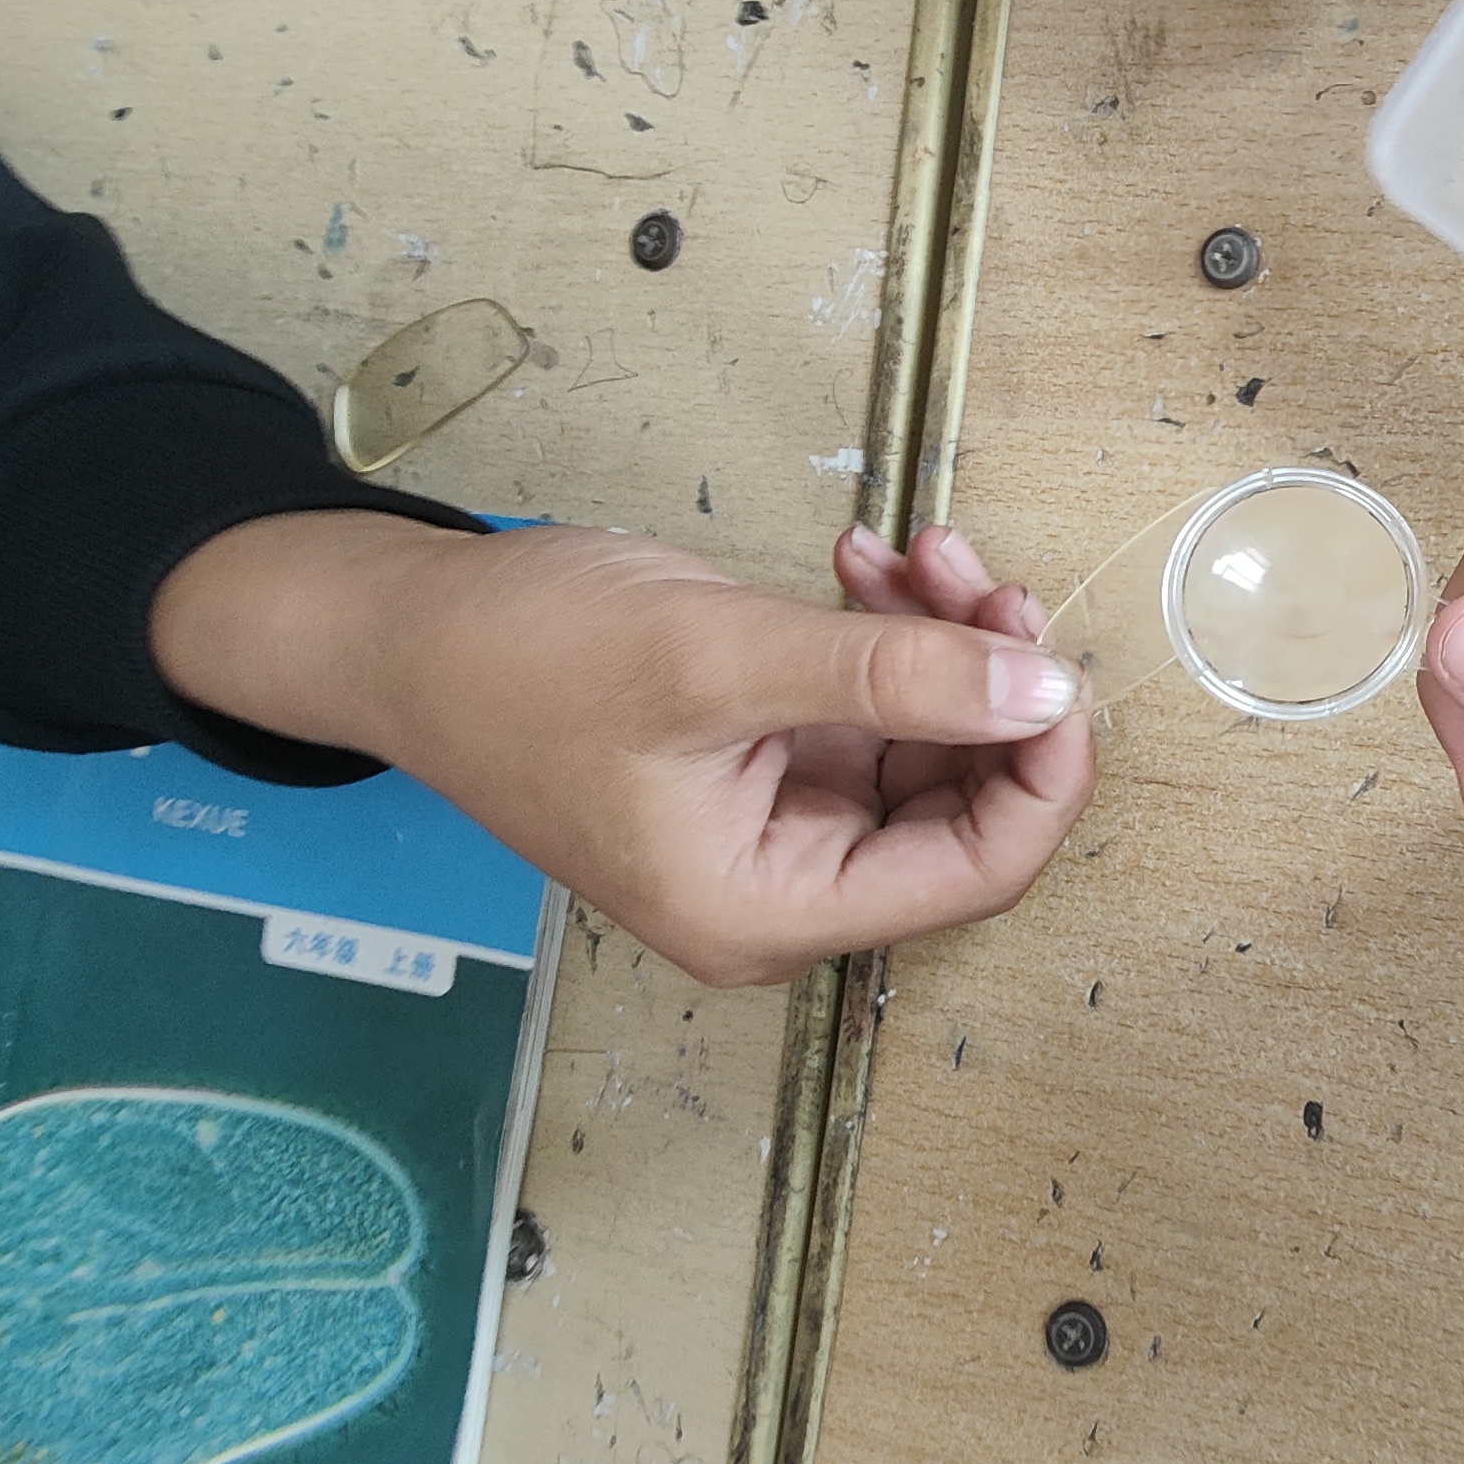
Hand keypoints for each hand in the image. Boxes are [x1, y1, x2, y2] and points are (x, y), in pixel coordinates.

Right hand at [150, 515, 1093, 986]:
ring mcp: (776, 826)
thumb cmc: (514, 664)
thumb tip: (1041, 689)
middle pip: (963, 803)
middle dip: (988, 678)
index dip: (1042, 769)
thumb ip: (890, 677)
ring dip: (941, 637)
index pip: (977, 871)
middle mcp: (782, 890)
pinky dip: (885, 631)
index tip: (1057, 661)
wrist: (406, 629)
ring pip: (928, 739)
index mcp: (766, 911)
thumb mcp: (718, 656)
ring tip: (917, 552)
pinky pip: (872, 705)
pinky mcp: (765, 763)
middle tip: (977, 572)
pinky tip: (863, 564)